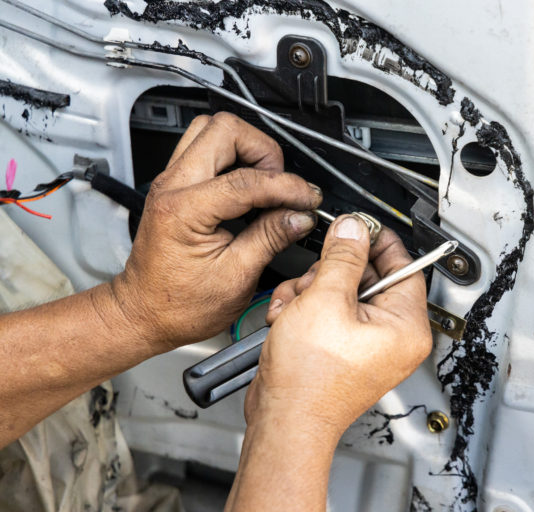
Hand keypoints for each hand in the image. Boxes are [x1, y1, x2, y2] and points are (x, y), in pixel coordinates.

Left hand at [110, 112, 322, 349]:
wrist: (144, 313)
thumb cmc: (178, 305)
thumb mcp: (236, 278)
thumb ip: (270, 239)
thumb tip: (299, 216)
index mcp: (183, 211)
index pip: (247, 180)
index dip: (286, 187)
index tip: (307, 200)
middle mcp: (172, 186)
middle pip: (225, 130)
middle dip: (265, 151)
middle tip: (283, 184)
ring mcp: (171, 181)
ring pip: (212, 129)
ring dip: (247, 148)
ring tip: (267, 181)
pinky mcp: (176, 185)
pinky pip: (206, 147)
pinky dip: (234, 157)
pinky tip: (250, 186)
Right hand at [245, 215, 432, 436]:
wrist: (282, 419)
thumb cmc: (310, 380)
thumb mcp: (326, 300)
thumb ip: (342, 257)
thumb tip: (354, 229)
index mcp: (405, 326)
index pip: (405, 266)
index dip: (379, 242)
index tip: (360, 226)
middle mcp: (392, 337)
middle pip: (368, 276)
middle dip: (331, 272)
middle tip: (314, 276)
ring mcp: (366, 345)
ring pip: (341, 291)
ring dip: (311, 290)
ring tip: (294, 305)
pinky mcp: (342, 350)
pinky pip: (329, 312)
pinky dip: (305, 309)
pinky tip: (288, 318)